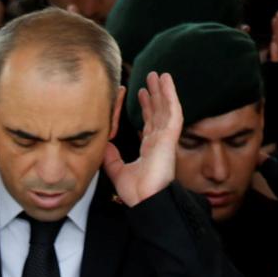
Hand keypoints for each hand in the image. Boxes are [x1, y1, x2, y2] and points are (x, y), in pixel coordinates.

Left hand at [103, 71, 180, 206]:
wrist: (145, 202)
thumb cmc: (136, 193)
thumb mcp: (117, 171)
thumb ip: (111, 156)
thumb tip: (105, 142)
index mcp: (149, 150)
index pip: (148, 123)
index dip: (145, 108)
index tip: (139, 93)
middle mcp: (159, 143)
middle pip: (159, 113)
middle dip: (155, 95)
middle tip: (150, 78)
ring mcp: (166, 140)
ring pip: (166, 109)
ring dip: (163, 90)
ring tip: (159, 74)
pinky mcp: (170, 138)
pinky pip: (173, 112)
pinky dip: (170, 95)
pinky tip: (167, 81)